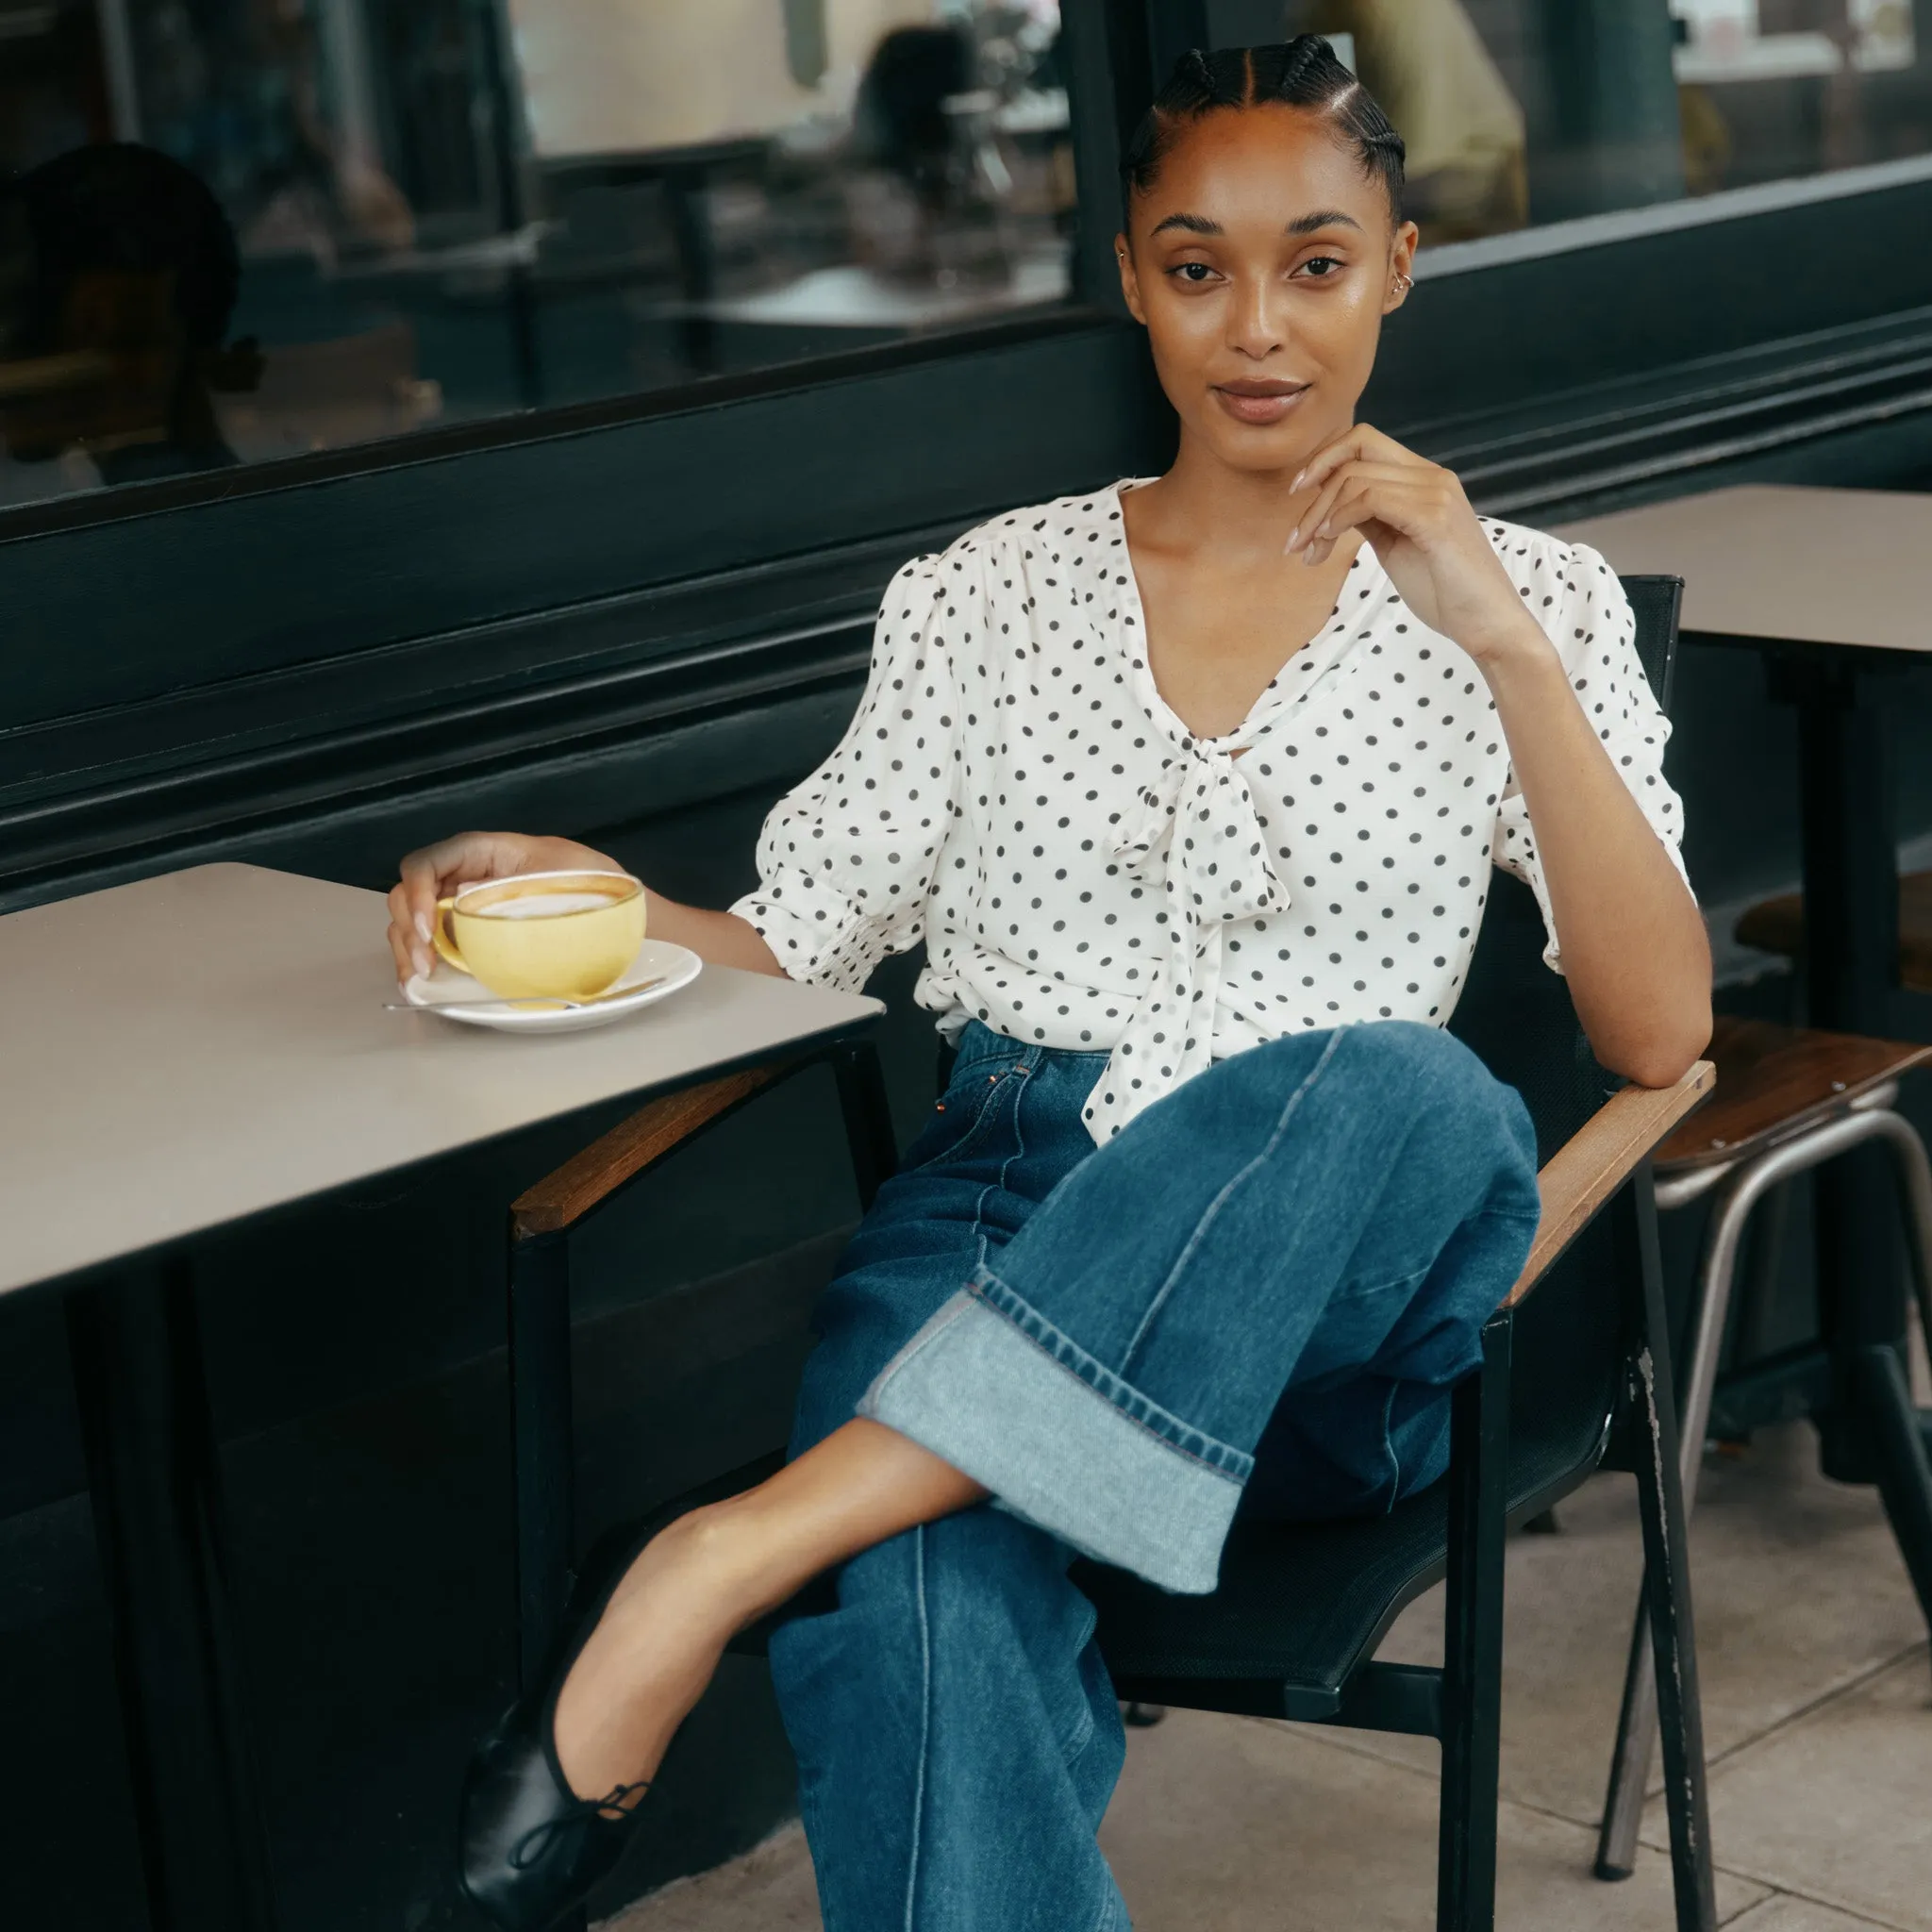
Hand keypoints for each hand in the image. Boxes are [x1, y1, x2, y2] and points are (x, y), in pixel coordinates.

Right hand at [386, 831, 619, 984]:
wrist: (619, 910)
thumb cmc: (593, 882)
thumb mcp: (559, 872)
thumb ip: (514, 884)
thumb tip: (466, 898)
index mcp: (483, 852)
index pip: (429, 862)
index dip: (418, 891)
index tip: (430, 928)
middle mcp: (465, 877)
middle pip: (410, 893)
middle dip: (409, 927)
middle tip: (425, 963)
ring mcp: (463, 908)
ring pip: (412, 921)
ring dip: (407, 949)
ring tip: (421, 979)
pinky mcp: (469, 936)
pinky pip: (430, 945)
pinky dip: (419, 963)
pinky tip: (423, 984)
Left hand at [1283, 425, 1544, 665]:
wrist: (1486, 624)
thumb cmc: (1444, 592)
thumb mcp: (1396, 545)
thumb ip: (1371, 517)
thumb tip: (1333, 504)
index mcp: (1425, 479)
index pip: (1364, 442)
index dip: (1324, 460)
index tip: (1297, 495)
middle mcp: (1433, 476)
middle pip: (1356, 447)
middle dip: (1313, 486)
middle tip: (1294, 537)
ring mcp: (1436, 492)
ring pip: (1355, 477)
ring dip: (1319, 516)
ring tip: (1308, 553)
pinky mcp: (1434, 516)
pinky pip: (1369, 498)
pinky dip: (1338, 519)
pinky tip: (1327, 544)